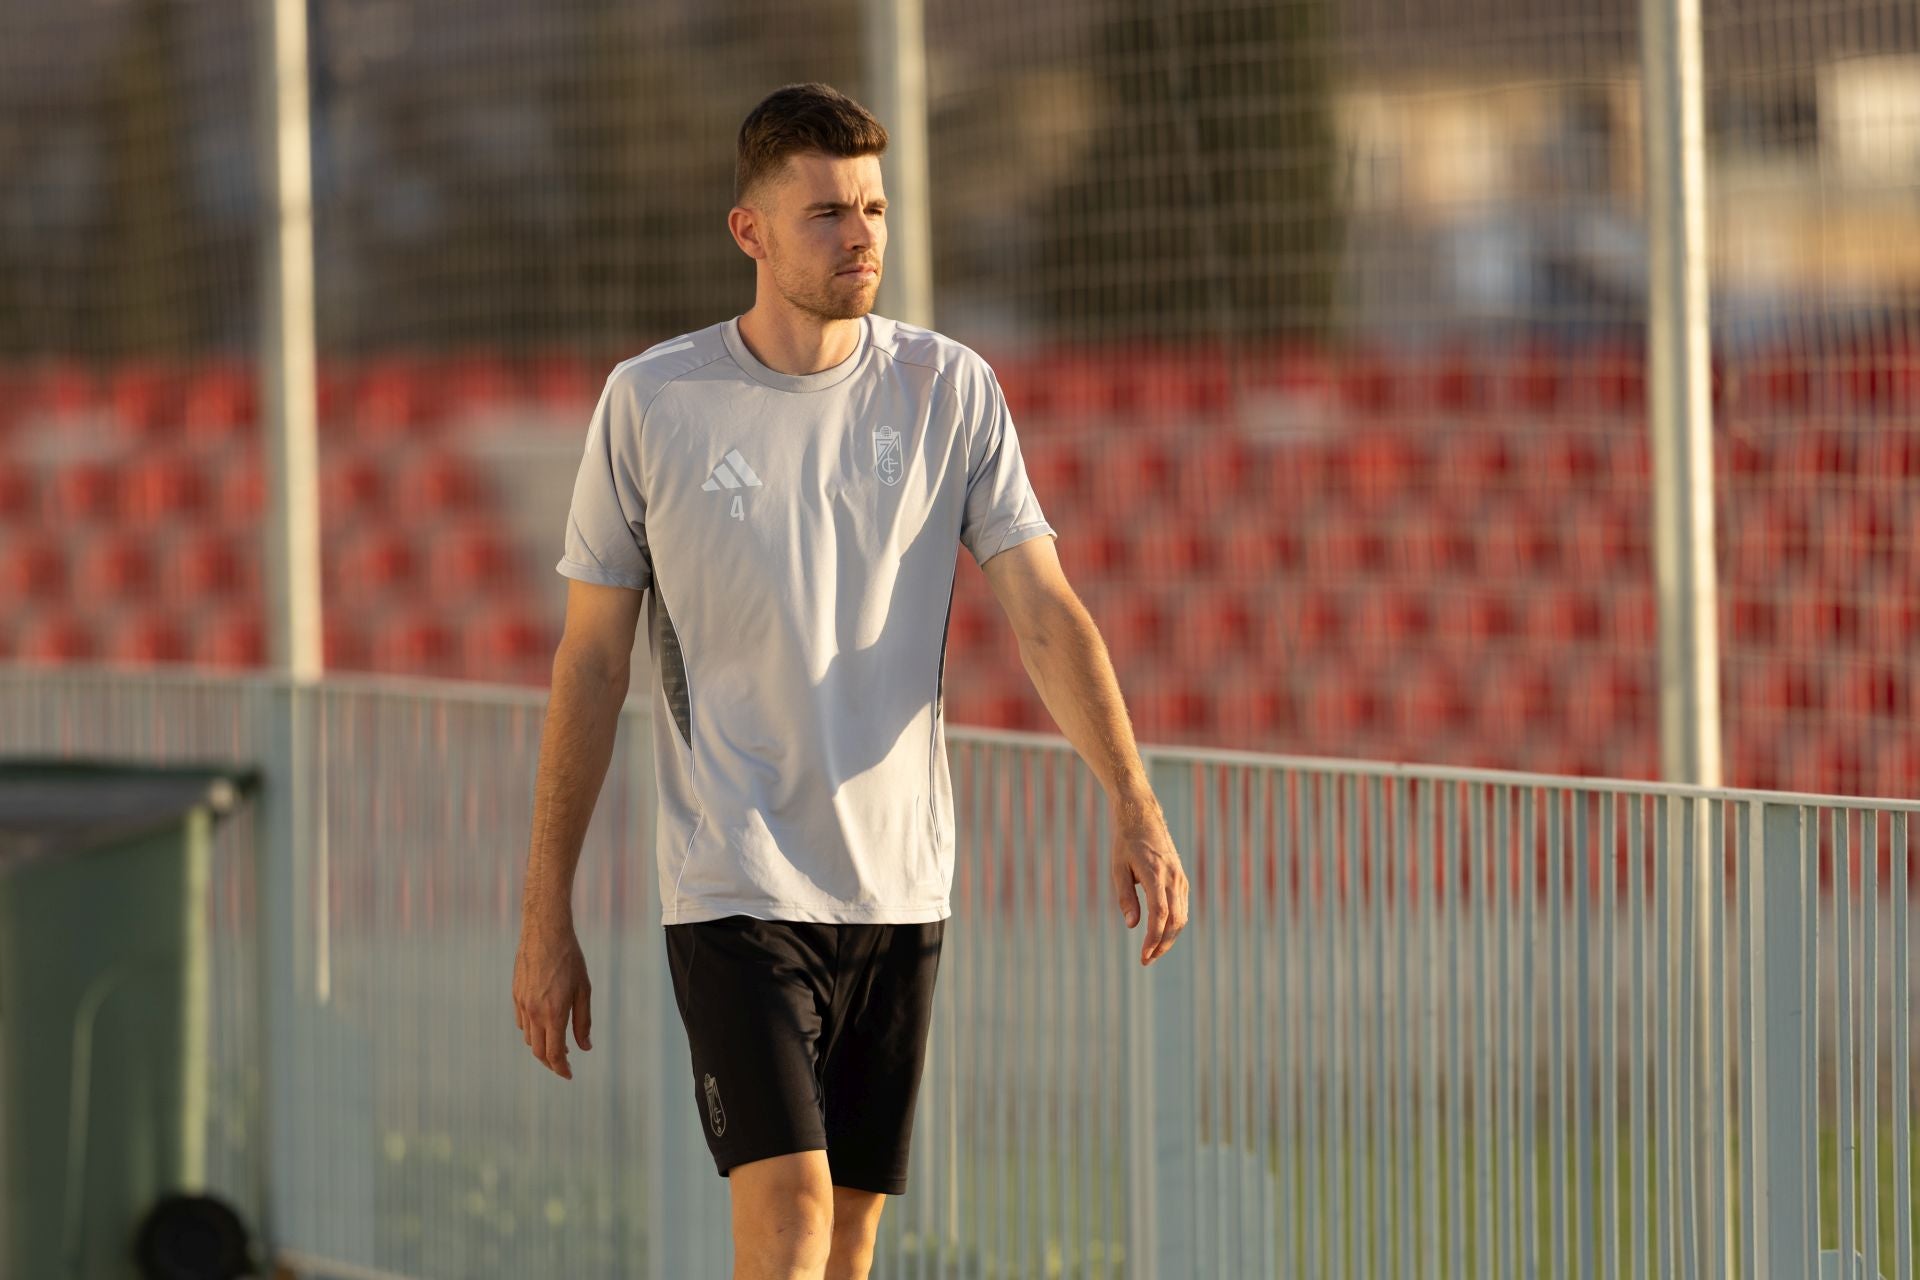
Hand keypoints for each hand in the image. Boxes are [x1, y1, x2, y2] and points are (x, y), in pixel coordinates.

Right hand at [513, 917, 591, 1078]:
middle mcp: (534, 1012)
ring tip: (558, 1044)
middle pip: (539, 1051)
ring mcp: (522, 1004)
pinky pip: (522, 1022)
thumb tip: (585, 1047)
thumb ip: (583, 1021)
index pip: (554, 1053)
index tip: (568, 1075)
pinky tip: (544, 1025)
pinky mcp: (516, 995)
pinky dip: (532, 1031)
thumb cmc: (570, 959)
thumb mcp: (583, 990)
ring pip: (529, 1038)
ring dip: (542, 1047)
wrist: (544, 932)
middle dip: (551, 1063)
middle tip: (564, 1064)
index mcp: (554, 1013)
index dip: (561, 1069)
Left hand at [1110, 800, 1188, 965]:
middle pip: (1175, 921)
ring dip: (1169, 938)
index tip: (1143, 956)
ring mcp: (1180, 878)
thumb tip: (1132, 925)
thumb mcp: (1118, 868)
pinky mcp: (1181, 879)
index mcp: (1156, 875)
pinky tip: (1160, 934)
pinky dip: (1173, 925)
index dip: (1153, 939)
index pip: (1160, 915)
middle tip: (1146, 961)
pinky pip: (1182, 907)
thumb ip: (1125, 897)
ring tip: (1151, 952)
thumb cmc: (1126, 842)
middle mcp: (1173, 878)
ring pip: (1181, 917)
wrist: (1142, 816)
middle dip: (1162, 945)